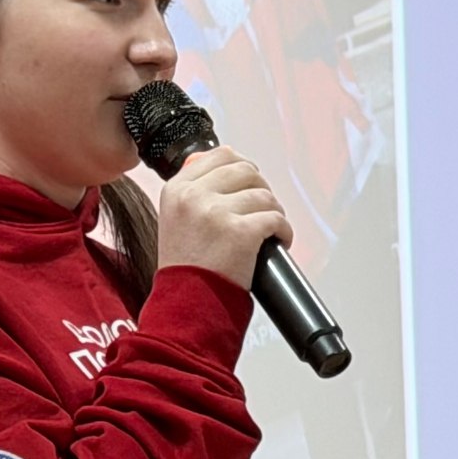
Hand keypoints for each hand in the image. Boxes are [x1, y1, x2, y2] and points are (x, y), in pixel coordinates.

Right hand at [157, 145, 290, 288]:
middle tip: (262, 208)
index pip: (219, 155)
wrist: (187, 303)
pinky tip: (278, 241)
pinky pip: (276, 219)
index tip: (249, 181)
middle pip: (246, 170)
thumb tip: (227, 169)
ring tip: (268, 231)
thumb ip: (195, 192)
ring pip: (264, 195)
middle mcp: (194, 196)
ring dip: (273, 212)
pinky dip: (284, 231)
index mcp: (177, 190)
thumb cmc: (185, 268)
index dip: (242, 166)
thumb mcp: (174, 219)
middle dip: (261, 188)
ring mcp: (217, 212)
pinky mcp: (241, 232)